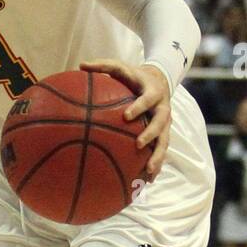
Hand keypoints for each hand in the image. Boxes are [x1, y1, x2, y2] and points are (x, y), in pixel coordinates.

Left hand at [79, 59, 167, 180]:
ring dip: (158, 156)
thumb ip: (103, 66)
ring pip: (165, 141)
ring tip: (149, 172)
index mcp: (152, 92)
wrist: (158, 81)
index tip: (126, 116)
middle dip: (151, 134)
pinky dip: (156, 165)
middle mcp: (162, 108)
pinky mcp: (164, 134)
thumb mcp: (121, 67)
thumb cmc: (133, 76)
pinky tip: (147, 181)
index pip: (147, 99)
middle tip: (138, 144)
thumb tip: (81, 64)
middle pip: (161, 123)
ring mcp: (165, 123)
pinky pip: (161, 151)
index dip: (139, 107)